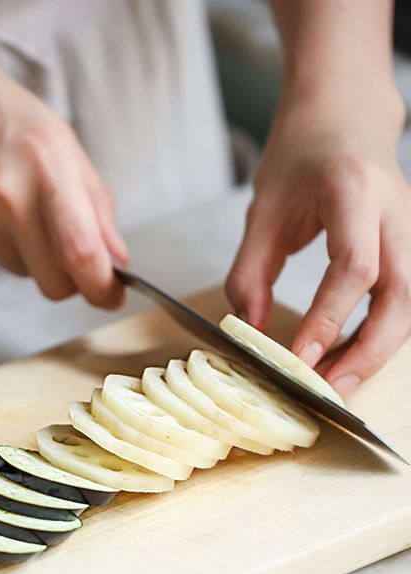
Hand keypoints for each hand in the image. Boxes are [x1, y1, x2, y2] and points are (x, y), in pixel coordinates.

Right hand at [0, 23, 127, 307]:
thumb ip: (93, 199)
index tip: (111, 296)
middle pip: (53, 283)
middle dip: (67, 280)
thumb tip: (116, 258)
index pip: (83, 252)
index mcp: (45, 162)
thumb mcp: (53, 134)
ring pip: (19, 270)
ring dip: (23, 249)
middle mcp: (6, 195)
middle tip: (62, 253)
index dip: (103, 288)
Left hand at [225, 91, 409, 394]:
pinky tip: (348, 356)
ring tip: (336, 384)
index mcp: (354, 192)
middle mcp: (396, 210)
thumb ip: (251, 273)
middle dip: (367, 351)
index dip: (327, 320)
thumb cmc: (301, 154)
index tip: (298, 359)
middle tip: (329, 390)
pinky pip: (404, 298)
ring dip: (377, 349)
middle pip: (402, 295)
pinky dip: (379, 332)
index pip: (353, 268)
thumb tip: (247, 330)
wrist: (344, 113)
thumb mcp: (263, 210)